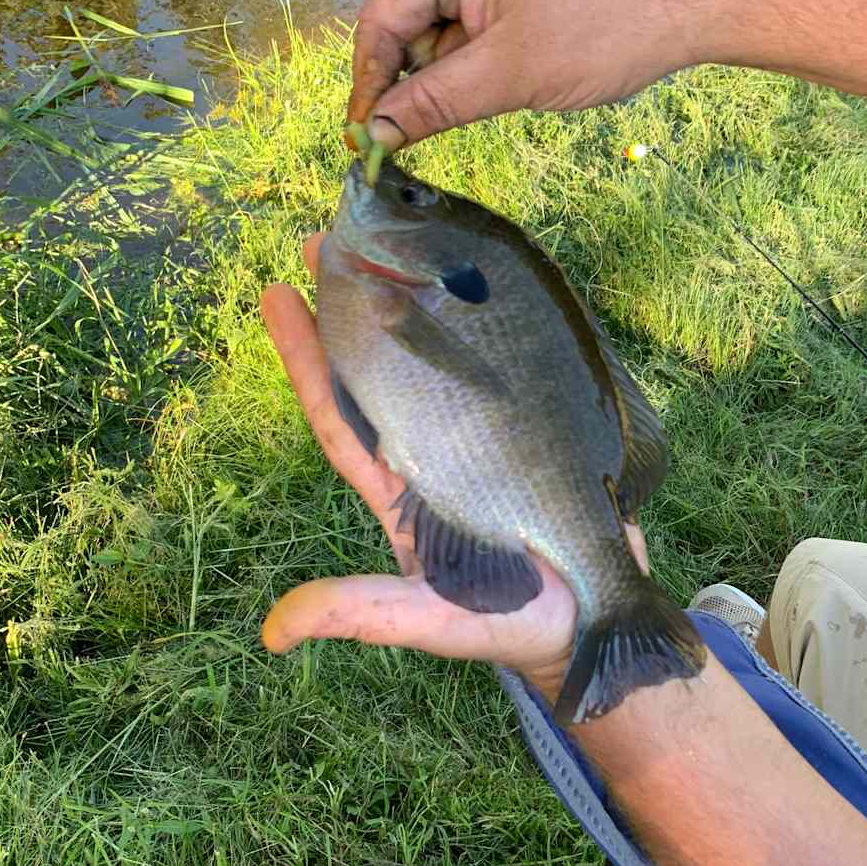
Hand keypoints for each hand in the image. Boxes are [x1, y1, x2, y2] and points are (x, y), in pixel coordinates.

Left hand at [259, 236, 647, 699]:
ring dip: (416, 301)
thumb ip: (361, 614)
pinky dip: (487, 323)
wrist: (593, 624)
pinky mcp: (534, 426)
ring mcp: (482, 436)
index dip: (307, 359)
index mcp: (399, 487)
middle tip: (325, 236)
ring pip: (440, 357)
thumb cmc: (504, 627)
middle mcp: (432, 452)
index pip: (340, 416)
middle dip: (349, 307)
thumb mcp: (429, 622)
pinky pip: (501, 366)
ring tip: (395, 234)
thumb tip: (273, 631)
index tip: (276, 294)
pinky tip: (480, 274)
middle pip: (381, 368)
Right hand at [348, 0, 697, 148]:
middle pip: (400, 15)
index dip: (369, 81)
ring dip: (444, 70)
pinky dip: (469, 56)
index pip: (380, 14)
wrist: (685, 0)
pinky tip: (497, 81)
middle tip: (408, 138)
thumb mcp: (509, 76)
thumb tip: (373, 136)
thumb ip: (434, 104)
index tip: (362, 140)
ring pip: (433, 22)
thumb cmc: (605, 28)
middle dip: (408, 76)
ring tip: (483, 99)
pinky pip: (464, 16)